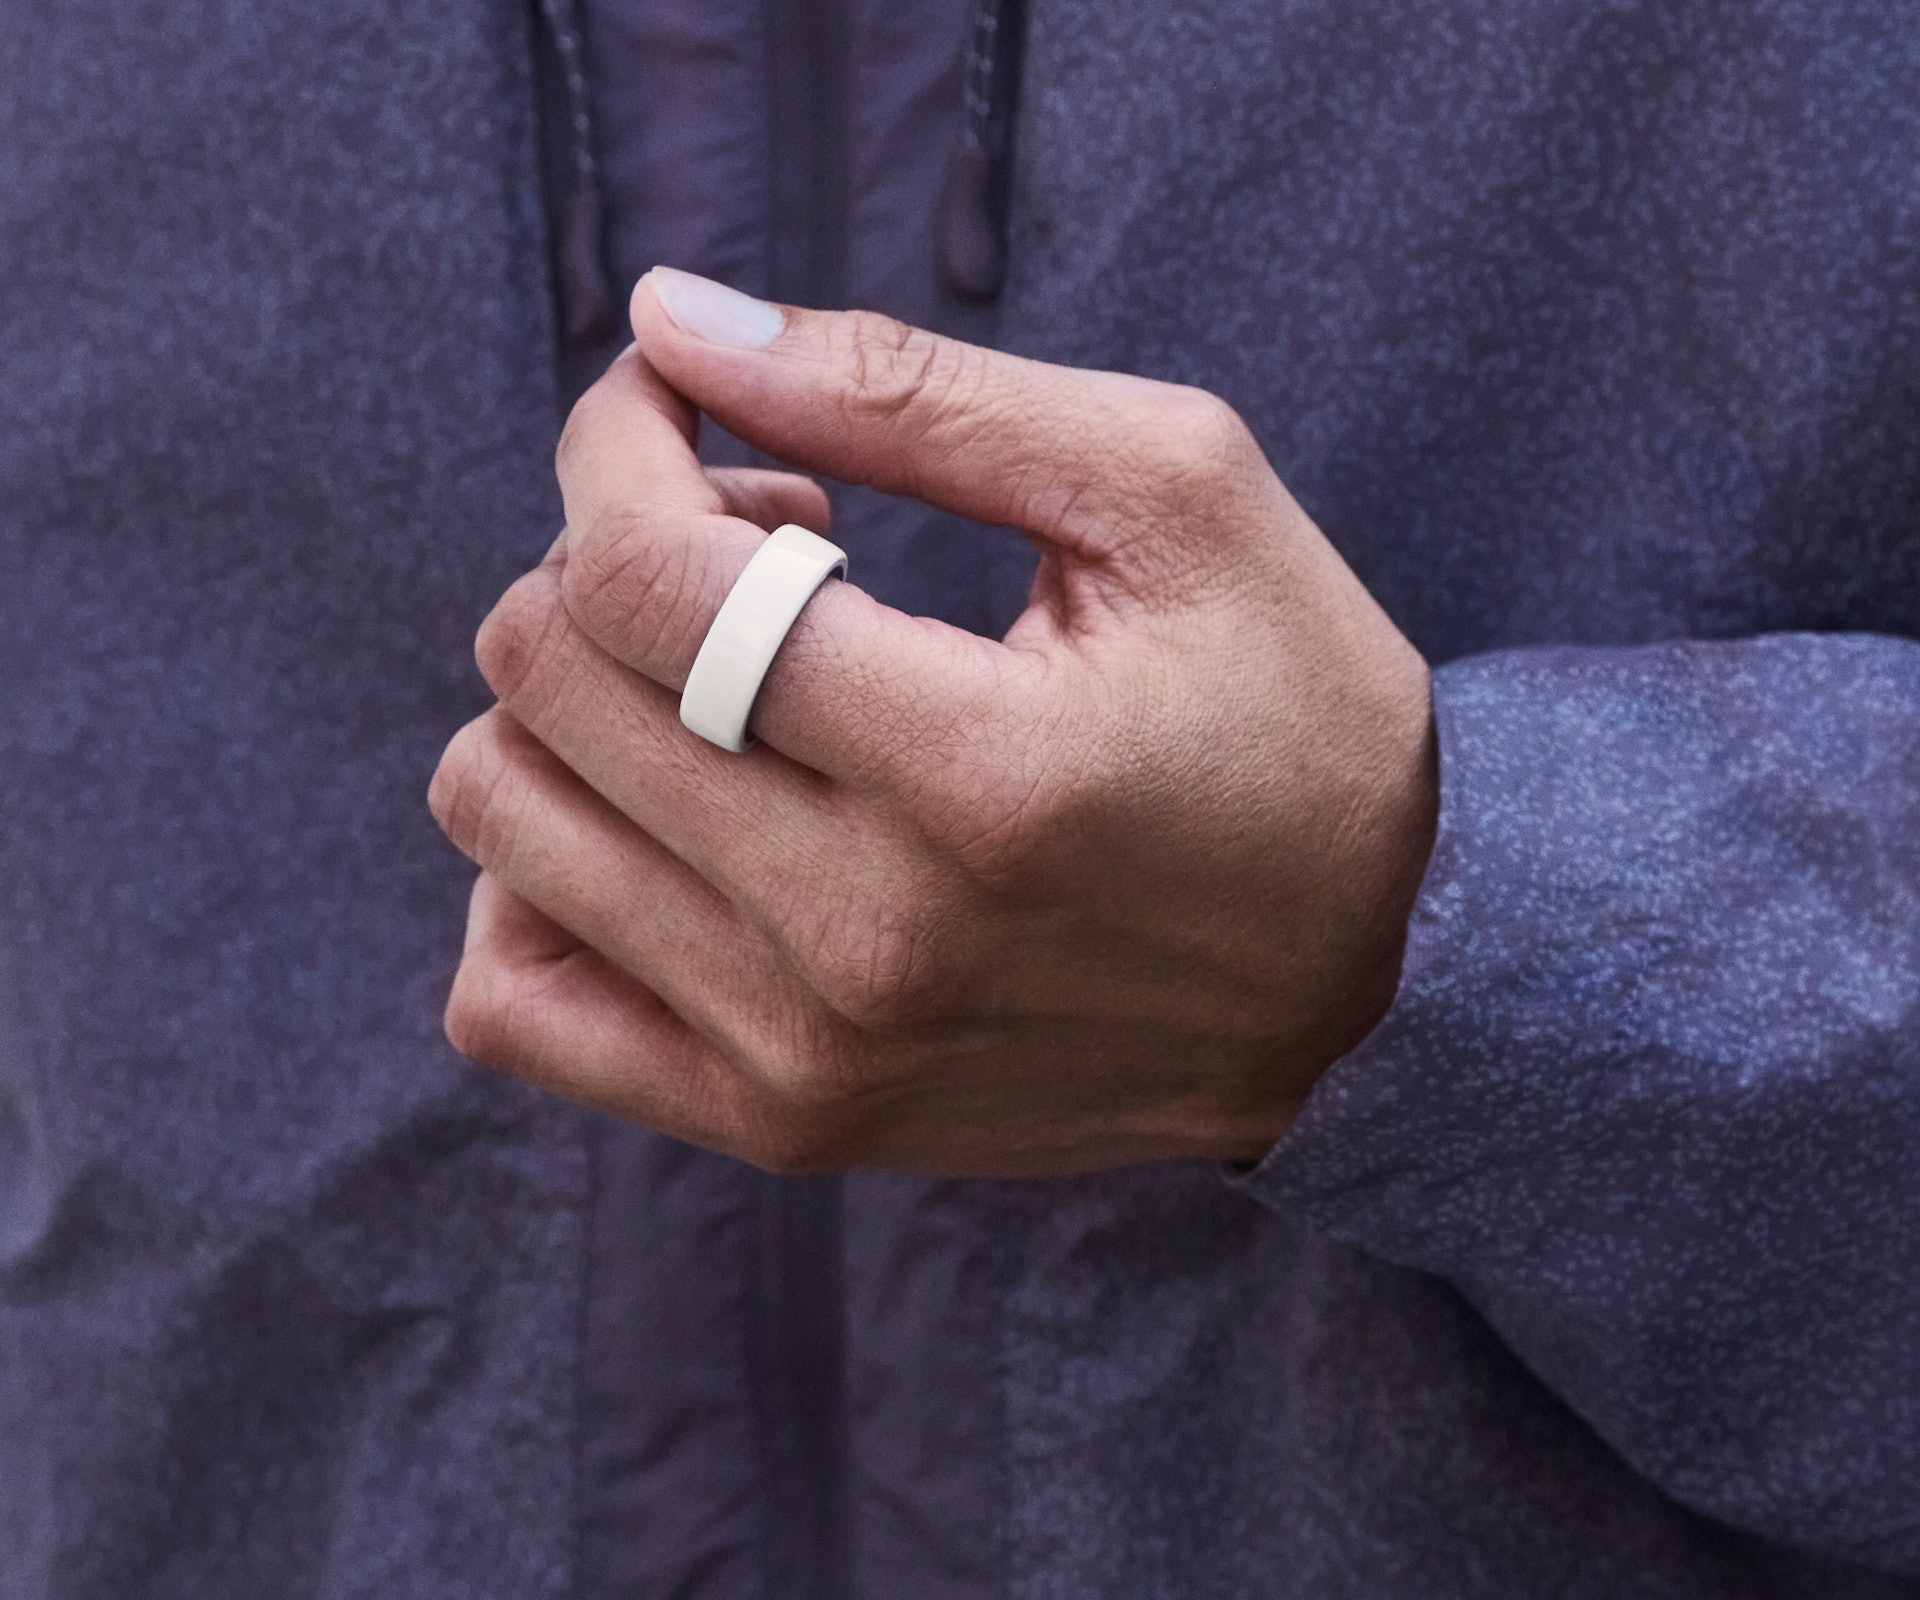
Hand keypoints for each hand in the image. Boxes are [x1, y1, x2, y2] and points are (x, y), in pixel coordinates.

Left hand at [428, 268, 1435, 1176]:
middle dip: (609, 546)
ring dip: (572, 696)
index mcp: (982, 768)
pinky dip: (534, 881)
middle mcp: (867, 940)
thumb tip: (671, 319)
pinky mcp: (782, 1122)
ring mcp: (806, 1056)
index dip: (619, 444)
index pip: (641, 577)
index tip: (683, 410)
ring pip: (502, 816)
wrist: (1366, 992)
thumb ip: (917, 392)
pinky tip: (657, 819)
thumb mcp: (1171, 496)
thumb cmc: (1295, 718)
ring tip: (723, 681)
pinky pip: (513, 1001)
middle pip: (548, 680)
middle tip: (757, 542)